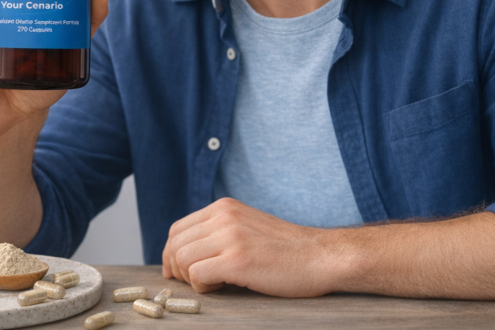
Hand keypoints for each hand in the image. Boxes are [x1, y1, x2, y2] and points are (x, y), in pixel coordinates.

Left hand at [161, 198, 336, 297]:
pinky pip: (197, 275)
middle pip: (175, 244)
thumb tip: (186, 252)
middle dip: (177, 268)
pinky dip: (202, 287)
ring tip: (214, 283)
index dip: (173, 254)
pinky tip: (222, 286)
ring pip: (182, 259)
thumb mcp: (248, 226)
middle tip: (194, 283)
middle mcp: (223, 217)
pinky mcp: (237, 260)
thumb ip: (220, 231)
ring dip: (190, 278)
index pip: (177, 229)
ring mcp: (230, 237)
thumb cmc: (287, 250)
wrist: (321, 257)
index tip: (180, 272)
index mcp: (224, 207)